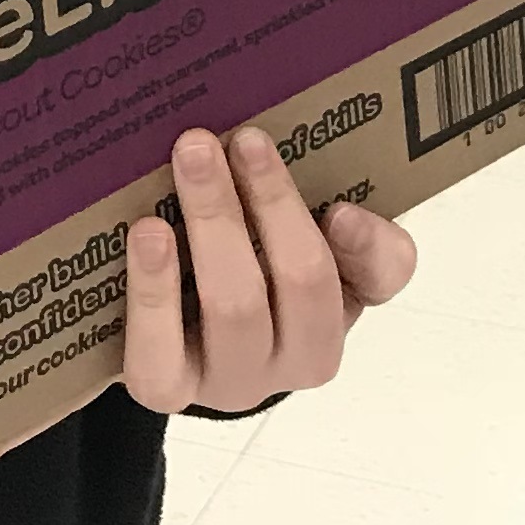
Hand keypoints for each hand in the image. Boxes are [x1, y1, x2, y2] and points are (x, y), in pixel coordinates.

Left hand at [120, 125, 417, 413]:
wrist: (183, 339)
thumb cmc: (252, 273)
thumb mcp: (306, 241)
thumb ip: (344, 229)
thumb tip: (344, 218)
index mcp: (342, 310)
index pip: (377, 276)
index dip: (365, 241)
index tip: (340, 203)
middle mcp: (296, 359)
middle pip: (300, 281)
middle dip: (271, 202)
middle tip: (241, 138)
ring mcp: (231, 379)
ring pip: (235, 308)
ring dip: (214, 224)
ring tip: (190, 161)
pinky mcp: (166, 386)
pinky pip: (162, 352)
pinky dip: (155, 289)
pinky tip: (147, 231)